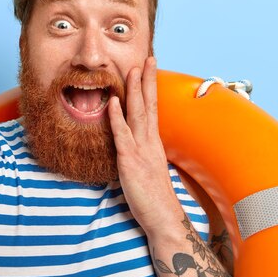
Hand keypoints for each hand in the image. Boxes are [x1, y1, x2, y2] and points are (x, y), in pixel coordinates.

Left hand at [108, 56, 180, 232]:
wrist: (163, 217)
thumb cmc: (154, 197)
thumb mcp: (148, 169)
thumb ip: (141, 153)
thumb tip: (132, 144)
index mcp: (153, 143)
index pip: (152, 109)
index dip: (150, 88)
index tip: (149, 69)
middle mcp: (149, 142)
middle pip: (148, 105)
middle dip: (147, 80)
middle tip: (148, 58)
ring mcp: (141, 150)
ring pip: (137, 114)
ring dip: (134, 90)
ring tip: (133, 69)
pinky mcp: (130, 161)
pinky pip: (122, 135)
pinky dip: (117, 117)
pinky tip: (114, 101)